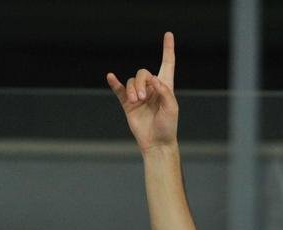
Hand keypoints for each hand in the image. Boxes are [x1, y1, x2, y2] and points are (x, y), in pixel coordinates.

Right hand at [107, 32, 178, 152]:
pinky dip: (115, 83)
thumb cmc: (168, 126)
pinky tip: (110, 77)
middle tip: (143, 98)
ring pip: (132, 82)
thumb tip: (153, 79)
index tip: (168, 35)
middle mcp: (152, 88)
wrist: (156, 143)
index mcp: (165, 86)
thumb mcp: (172, 108)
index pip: (167, 63)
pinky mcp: (128, 104)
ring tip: (136, 101)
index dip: (168, 49)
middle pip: (143, 73)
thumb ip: (164, 91)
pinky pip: (119, 90)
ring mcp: (139, 95)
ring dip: (133, 89)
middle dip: (141, 83)